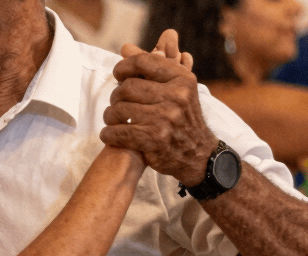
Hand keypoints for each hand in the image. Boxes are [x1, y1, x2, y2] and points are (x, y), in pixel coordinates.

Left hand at [101, 31, 215, 186]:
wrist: (199, 154)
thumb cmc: (182, 117)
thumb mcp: (176, 88)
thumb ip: (151, 66)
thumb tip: (124, 48)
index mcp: (182, 79)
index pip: (142, 62)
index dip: (123, 67)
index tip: (118, 75)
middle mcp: (176, 96)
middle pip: (127, 87)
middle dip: (115, 96)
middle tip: (117, 104)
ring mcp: (166, 118)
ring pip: (119, 110)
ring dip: (110, 116)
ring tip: (113, 120)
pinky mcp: (155, 139)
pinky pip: (118, 132)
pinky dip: (109, 134)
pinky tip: (110, 135)